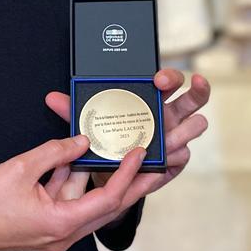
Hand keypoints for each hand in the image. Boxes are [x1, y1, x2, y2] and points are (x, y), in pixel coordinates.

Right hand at [0, 133, 148, 250]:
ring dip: (105, 181)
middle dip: (133, 183)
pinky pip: (72, 203)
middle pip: (109, 206)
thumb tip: (82, 141)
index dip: (127, 174)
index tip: (139, 152)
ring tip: (128, 159)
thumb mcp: (20, 168)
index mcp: (62, 224)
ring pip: (91, 204)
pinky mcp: (48, 228)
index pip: (107, 198)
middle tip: (157, 164)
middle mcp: (66, 235)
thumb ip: (55, 152)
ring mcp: (58, 234)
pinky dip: (78, 183)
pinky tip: (83, 160)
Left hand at [44, 68, 209, 211]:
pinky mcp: (175, 161)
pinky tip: (162, 159)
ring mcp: (176, 137)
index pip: (169, 80)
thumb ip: (73, 111)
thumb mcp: (90, 123)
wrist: (108, 173)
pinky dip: (174, 156)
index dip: (170, 76)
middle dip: (197, 89)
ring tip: (169, 137)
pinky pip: (184, 156)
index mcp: (151, 99)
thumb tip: (52, 98)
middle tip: (191, 85)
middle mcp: (169, 115)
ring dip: (187, 129)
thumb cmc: (104, 139)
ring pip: (197, 125)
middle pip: (195, 97)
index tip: (158, 79)